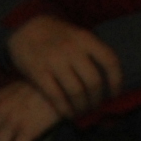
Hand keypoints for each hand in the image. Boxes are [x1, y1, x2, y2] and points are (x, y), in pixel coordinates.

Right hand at [6, 15, 122, 117]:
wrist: (24, 27)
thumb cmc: (55, 36)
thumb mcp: (76, 35)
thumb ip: (91, 52)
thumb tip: (108, 78)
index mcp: (85, 38)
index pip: (110, 61)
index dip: (116, 81)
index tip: (114, 94)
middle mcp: (72, 49)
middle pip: (93, 82)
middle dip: (96, 99)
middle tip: (94, 106)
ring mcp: (54, 61)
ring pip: (76, 92)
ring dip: (82, 107)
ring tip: (81, 111)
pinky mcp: (39, 73)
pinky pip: (57, 97)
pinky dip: (65, 109)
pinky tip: (68, 114)